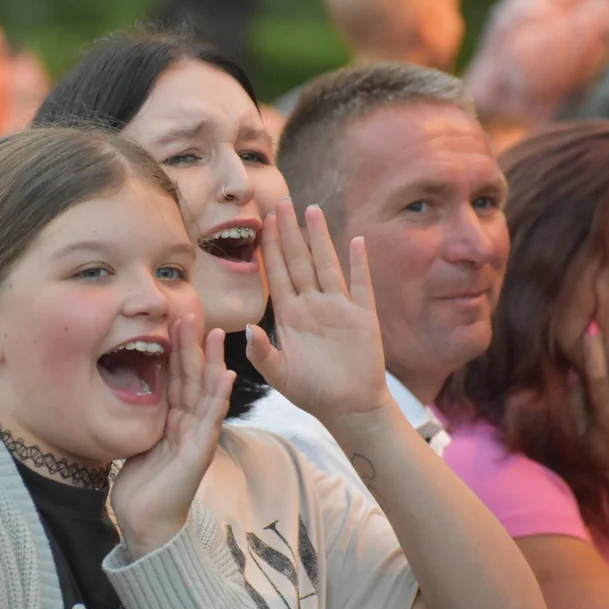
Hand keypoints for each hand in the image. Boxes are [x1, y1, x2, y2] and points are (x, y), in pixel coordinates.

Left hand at [110, 315, 235, 558]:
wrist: (145, 523)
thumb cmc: (142, 486)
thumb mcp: (137, 439)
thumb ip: (142, 415)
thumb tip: (126, 386)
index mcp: (173, 419)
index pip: (177, 377)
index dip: (176, 349)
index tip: (173, 319)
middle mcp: (189, 424)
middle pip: (193, 378)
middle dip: (193, 346)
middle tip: (192, 313)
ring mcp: (197, 437)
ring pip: (206, 392)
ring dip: (212, 362)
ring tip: (216, 334)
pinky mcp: (199, 453)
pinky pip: (210, 421)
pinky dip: (218, 397)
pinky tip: (225, 376)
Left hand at [246, 199, 390, 425]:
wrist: (348, 407)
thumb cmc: (311, 392)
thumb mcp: (279, 375)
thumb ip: (261, 353)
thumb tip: (246, 330)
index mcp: (289, 315)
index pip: (277, 273)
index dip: (270, 247)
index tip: (263, 221)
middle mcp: (312, 304)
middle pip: (298, 260)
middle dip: (289, 231)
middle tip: (281, 201)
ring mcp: (338, 307)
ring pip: (326, 264)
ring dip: (320, 237)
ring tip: (311, 209)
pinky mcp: (362, 316)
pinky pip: (361, 284)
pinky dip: (359, 264)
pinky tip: (357, 241)